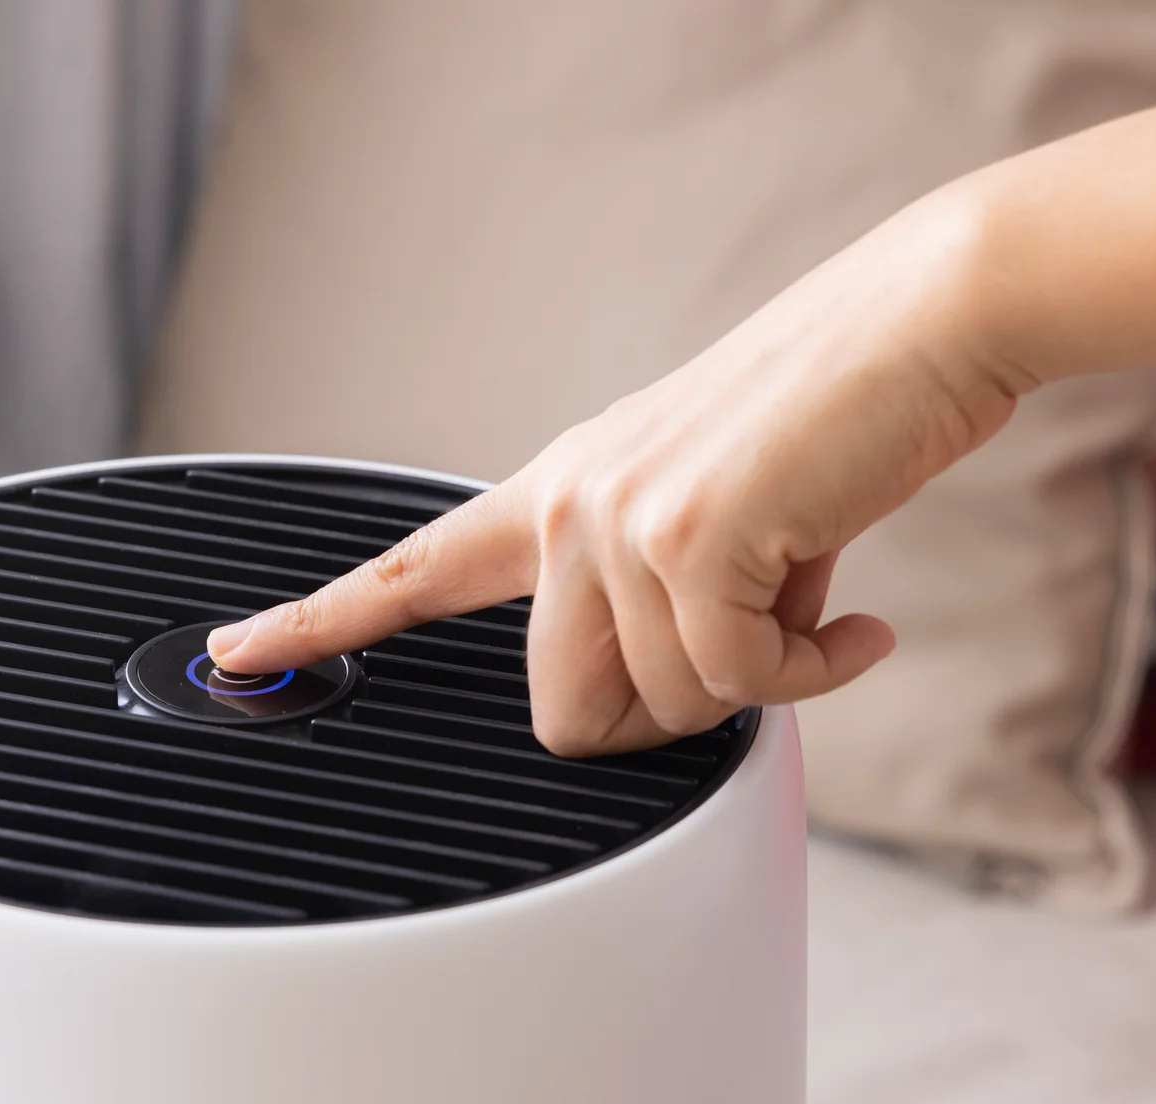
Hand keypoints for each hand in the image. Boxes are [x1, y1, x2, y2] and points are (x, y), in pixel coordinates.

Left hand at [206, 192, 1025, 755]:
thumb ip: (674, 604)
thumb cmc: (830, 423)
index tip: (239, 649)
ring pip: (664, 708)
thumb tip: (709, 697)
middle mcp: (570, 505)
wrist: (917, 326)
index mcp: (560, 492)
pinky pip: (737, 686)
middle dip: (659, 725)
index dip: (321, 618)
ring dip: (757, 684)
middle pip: (564, 712)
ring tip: (814, 606)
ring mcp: (618, 518)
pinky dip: (809, 676)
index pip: (416, 568)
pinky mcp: (687, 536)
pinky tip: (853, 629)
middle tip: (741, 668)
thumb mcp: (724, 518)